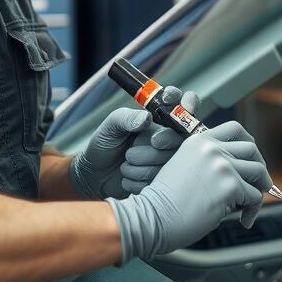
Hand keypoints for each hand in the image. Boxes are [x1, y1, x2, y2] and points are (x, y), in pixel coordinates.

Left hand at [69, 87, 195, 199]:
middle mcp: (168, 137)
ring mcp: (167, 159)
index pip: (183, 104)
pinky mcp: (163, 179)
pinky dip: (140, 179)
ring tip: (126, 162)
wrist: (96, 173)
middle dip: (163, 139)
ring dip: (143, 163)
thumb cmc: (105, 143)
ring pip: (170, 161)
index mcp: (160, 119)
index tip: (168, 101)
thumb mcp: (111, 125)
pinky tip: (128, 176)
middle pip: (180, 137)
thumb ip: (126, 118)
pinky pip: (162, 180)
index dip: (185, 101)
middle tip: (153, 141)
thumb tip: (146, 118)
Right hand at [108, 121, 273, 263]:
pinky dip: (252, 210)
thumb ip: (209, 162)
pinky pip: (254, 196)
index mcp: (199, 140)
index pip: (236, 129)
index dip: (249, 145)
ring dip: (256, 192)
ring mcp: (221, 165)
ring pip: (258, 172)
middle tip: (257, 187)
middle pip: (252, 149)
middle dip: (259, 169)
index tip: (252, 160)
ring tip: (246, 208)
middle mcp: (211, 148)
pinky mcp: (229, 185)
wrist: (151, 217)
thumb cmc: (164, 201)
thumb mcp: (184, 167)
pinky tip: (242, 219)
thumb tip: (242, 172)